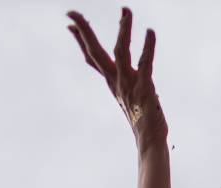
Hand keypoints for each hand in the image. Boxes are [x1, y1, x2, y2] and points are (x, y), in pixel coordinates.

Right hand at [67, 7, 167, 152]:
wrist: (149, 141)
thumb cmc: (142, 119)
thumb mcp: (127, 98)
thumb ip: (122, 83)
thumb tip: (119, 72)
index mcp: (112, 83)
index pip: (92, 59)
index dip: (80, 41)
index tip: (70, 24)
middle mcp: (117, 82)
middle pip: (95, 53)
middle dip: (84, 31)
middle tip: (72, 12)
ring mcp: (129, 84)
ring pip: (121, 51)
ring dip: (123, 29)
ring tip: (126, 10)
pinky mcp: (145, 88)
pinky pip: (146, 63)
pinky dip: (148, 47)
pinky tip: (150, 32)